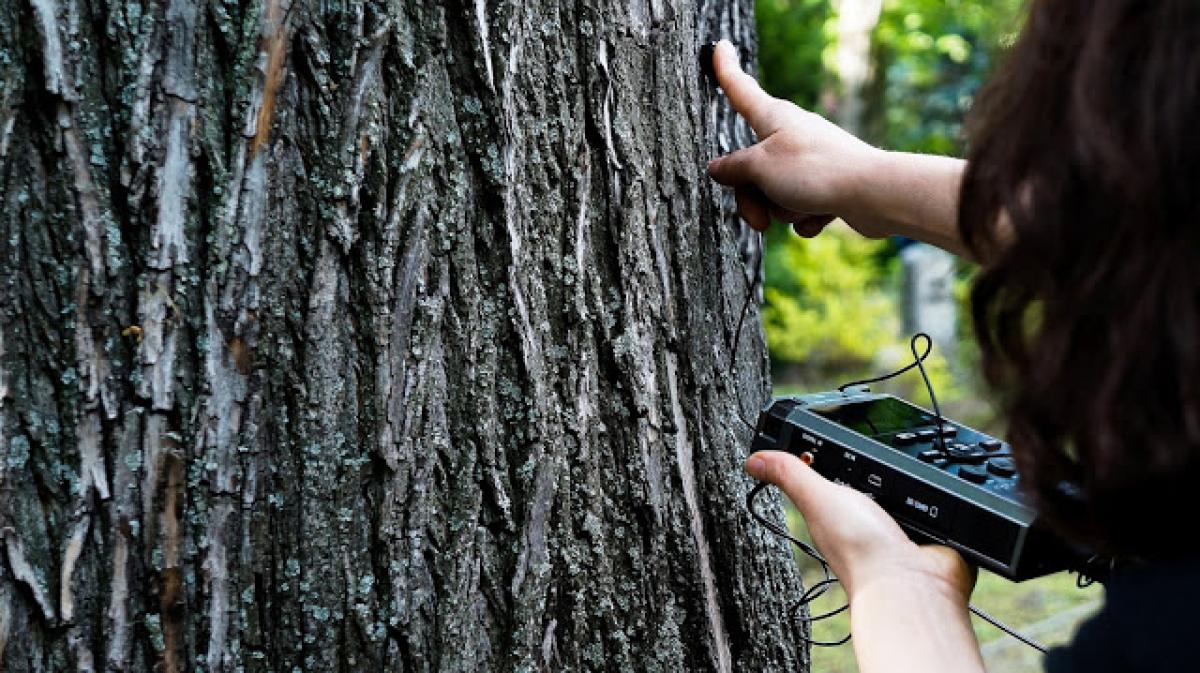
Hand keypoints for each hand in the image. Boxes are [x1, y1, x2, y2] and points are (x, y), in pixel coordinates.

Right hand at [707, 40, 890, 238]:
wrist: (873, 194)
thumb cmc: (815, 171)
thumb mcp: (760, 167)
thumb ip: (733, 168)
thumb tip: (717, 168)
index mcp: (773, 118)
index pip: (741, 91)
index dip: (726, 71)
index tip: (719, 47)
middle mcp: (791, 135)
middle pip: (751, 168)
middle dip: (751, 199)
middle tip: (758, 220)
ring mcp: (810, 161)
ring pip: (774, 193)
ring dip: (781, 210)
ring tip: (802, 209)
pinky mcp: (828, 186)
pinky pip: (801, 208)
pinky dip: (806, 219)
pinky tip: (820, 218)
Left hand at [746, 450, 975, 605]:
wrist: (911, 582)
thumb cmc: (860, 550)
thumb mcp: (819, 499)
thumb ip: (791, 475)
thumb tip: (753, 460)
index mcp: (837, 511)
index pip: (834, 475)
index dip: (836, 456)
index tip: (840, 433)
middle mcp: (868, 519)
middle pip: (875, 479)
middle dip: (881, 466)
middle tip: (884, 448)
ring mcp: (902, 527)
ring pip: (908, 490)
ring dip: (913, 481)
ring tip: (909, 476)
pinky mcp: (932, 531)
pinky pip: (940, 505)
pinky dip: (942, 497)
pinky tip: (938, 493)